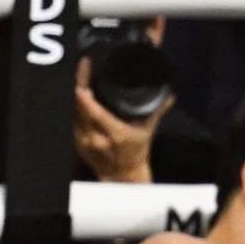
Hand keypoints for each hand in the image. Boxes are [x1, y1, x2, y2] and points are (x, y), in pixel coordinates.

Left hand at [73, 58, 167, 182]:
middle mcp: (96, 139)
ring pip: (75, 112)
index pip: (94, 111)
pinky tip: (83, 97)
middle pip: (80, 107)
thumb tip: (170, 94)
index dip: (86, 92)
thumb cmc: (137, 152)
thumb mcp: (148, 131)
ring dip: (79, 96)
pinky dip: (78, 107)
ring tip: (84, 76)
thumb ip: (157, 111)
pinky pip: (74, 120)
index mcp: (115, 134)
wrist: (122, 176)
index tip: (86, 72)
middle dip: (81, 85)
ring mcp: (84, 142)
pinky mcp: (77, 143)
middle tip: (85, 66)